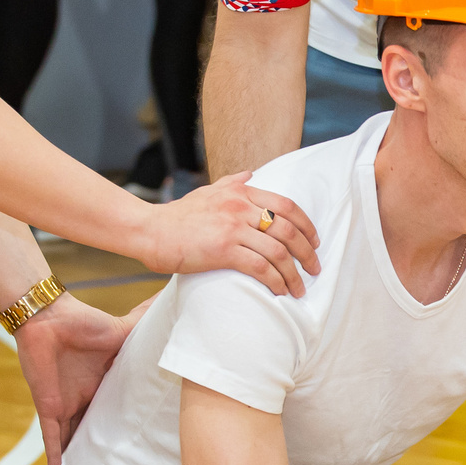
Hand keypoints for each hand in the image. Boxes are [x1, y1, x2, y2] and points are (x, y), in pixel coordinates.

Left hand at [11, 295, 145, 464]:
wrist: (48, 317)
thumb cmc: (83, 321)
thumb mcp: (123, 331)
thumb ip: (146, 322)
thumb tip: (176, 302)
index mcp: (103, 384)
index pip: (115, 412)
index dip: (125, 429)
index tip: (143, 446)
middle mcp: (85, 399)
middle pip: (94, 431)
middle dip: (102, 451)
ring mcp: (66, 406)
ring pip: (74, 441)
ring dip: (79, 461)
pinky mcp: (49, 408)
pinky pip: (52, 439)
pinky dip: (55, 458)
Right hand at [141, 172, 321, 294]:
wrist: (150, 230)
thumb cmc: (178, 215)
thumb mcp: (207, 191)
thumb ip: (231, 183)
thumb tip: (250, 174)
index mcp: (241, 192)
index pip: (287, 205)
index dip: (307, 225)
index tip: (315, 242)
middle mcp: (240, 207)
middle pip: (289, 229)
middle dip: (308, 252)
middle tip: (314, 269)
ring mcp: (232, 228)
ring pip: (278, 251)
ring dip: (294, 274)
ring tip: (299, 288)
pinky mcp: (223, 250)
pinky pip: (260, 268)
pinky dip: (275, 281)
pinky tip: (279, 291)